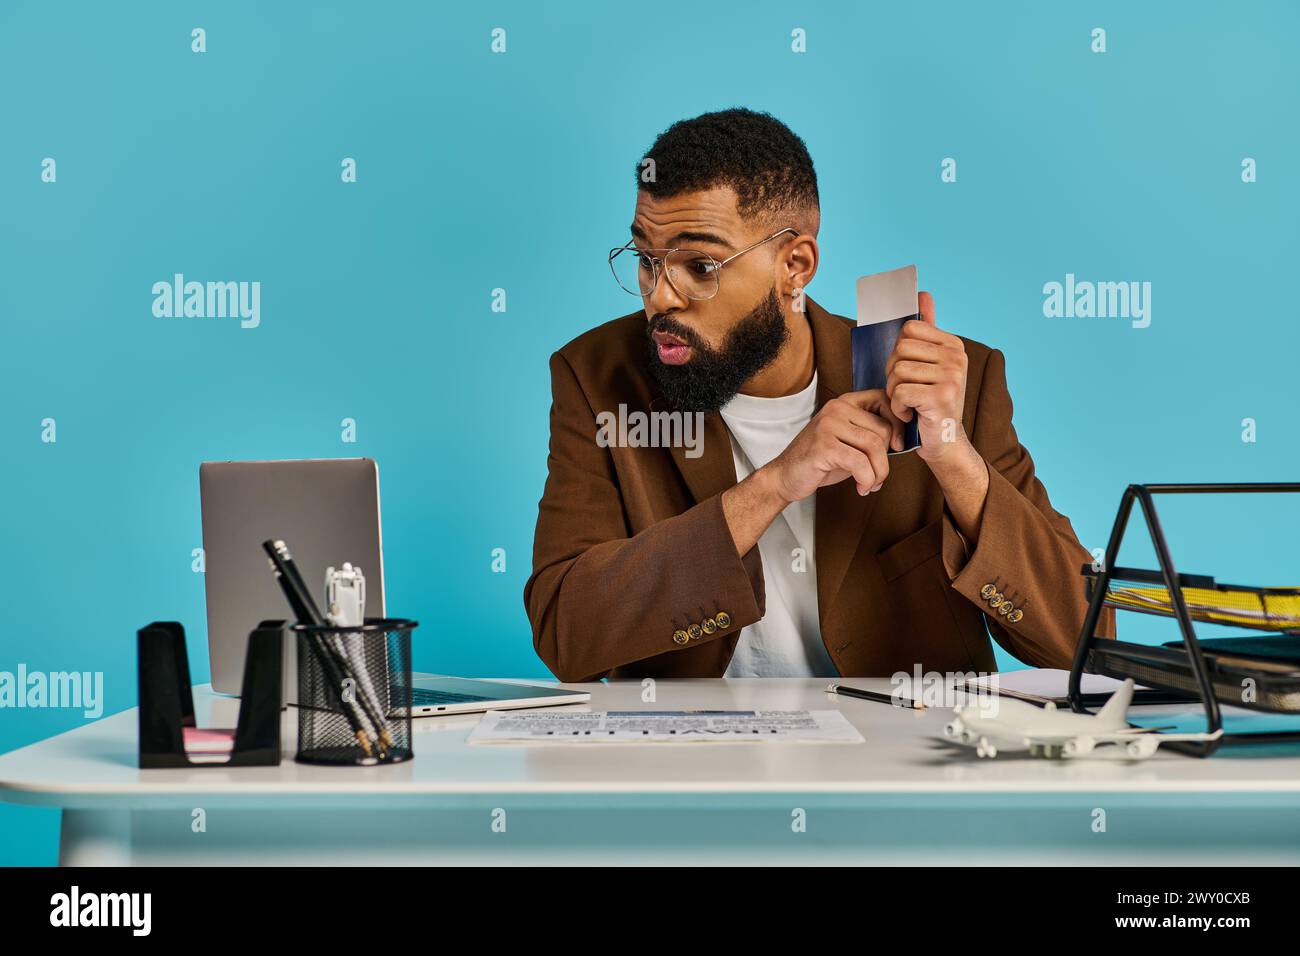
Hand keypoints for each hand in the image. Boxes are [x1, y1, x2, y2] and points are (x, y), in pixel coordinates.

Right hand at [764, 389, 904, 502]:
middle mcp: (836, 409)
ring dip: (878, 472)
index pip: (883, 399)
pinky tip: (861, 488)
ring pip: (875, 447)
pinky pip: (860, 463)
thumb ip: (870, 433)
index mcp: (844, 403)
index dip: (898, 422)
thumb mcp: (848, 440)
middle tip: (877, 476)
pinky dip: (867, 479)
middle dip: (887, 459)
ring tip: (871, 484)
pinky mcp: (823, 446)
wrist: (786, 476)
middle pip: (883, 429)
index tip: (898, 445)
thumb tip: (904, 439)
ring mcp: (828, 426)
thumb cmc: (820, 460)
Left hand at [885, 291, 970, 463]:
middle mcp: (957, 357)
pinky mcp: (942, 396)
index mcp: (953, 345)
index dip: (897, 352)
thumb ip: (926, 332)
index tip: (908, 371)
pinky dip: (898, 407)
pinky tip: (910, 414)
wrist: (944, 442)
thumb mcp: (928, 365)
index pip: (908, 330)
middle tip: (904, 391)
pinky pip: (900, 392)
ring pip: (898, 371)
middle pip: (900, 350)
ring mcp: (952, 376)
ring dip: (894, 392)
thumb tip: (923, 294)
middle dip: (892, 373)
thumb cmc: (929, 403)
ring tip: (908, 403)